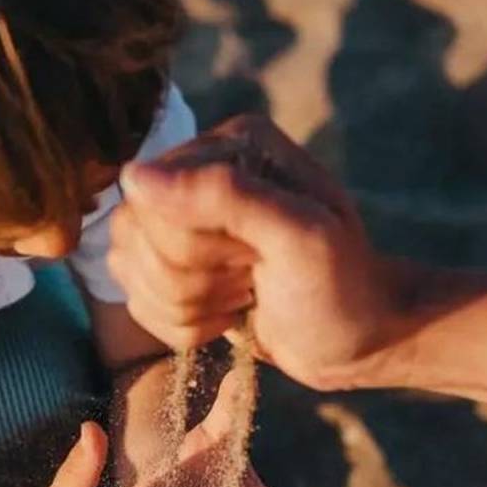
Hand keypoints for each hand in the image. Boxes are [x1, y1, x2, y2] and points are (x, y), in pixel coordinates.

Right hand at [109, 114, 406, 390]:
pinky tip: (228, 315)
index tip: (254, 258)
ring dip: (188, 305)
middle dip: (194, 279)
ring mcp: (178, 218)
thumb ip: (225, 195)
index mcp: (229, 145)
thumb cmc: (342, 288)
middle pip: (135, 235)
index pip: (153, 199)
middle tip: (253, 279)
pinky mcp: (170, 263)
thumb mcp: (300, 238)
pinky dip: (182, 324)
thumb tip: (135, 177)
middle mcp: (196, 171)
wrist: (358, 341)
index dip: (195, 247)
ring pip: (128, 268)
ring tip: (244, 295)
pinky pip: (135, 298)